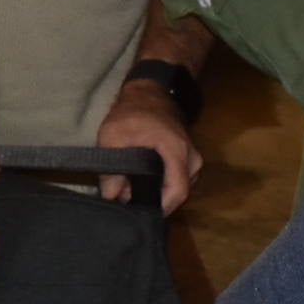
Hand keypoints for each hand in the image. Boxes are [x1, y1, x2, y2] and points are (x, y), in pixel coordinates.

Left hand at [94, 82, 200, 212]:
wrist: (151, 91)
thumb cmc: (132, 111)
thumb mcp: (113, 135)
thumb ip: (111, 168)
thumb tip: (111, 196)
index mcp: (177, 152)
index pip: (178, 192)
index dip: (159, 208)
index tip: (138, 212)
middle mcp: (192, 159)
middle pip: (178, 194)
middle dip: (154, 201)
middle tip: (129, 198)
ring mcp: (193, 159)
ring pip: (178, 188)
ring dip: (157, 192)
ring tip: (132, 188)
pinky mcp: (188, 159)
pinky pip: (178, 180)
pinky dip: (161, 184)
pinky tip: (142, 181)